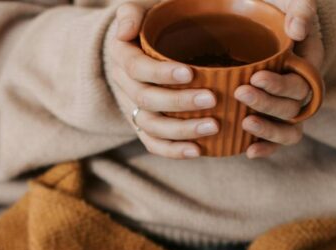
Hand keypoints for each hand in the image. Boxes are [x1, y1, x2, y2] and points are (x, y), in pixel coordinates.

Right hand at [107, 3, 218, 158]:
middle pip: (146, 99)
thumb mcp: (142, 9)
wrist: (144, 46)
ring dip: (181, 130)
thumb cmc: (153, 24)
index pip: (137, 68)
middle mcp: (125, 84)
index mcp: (122, 55)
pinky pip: (154, 144)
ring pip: (151, 126)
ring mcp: (134, 108)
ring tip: (212, 126)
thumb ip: (132, 13)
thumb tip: (125, 30)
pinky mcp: (145, 126)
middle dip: (179, 102)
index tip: (190, 72)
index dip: (161, 73)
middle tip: (211, 99)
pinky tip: (198, 151)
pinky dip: (174, 151)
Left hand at [238, 0, 324, 158]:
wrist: (252, 19)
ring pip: (289, 129)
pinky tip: (247, 151)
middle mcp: (300, 89)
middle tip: (241, 92)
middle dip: (268, 103)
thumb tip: (298, 31)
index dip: (280, 85)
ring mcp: (286, 105)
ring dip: (269, 130)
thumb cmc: (271, 7)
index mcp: (309, 63)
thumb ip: (300, 9)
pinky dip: (265, 148)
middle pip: (293, 106)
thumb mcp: (288, 0)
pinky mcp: (270, 117)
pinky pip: (275, 140)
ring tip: (245, 123)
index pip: (301, 82)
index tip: (255, 76)